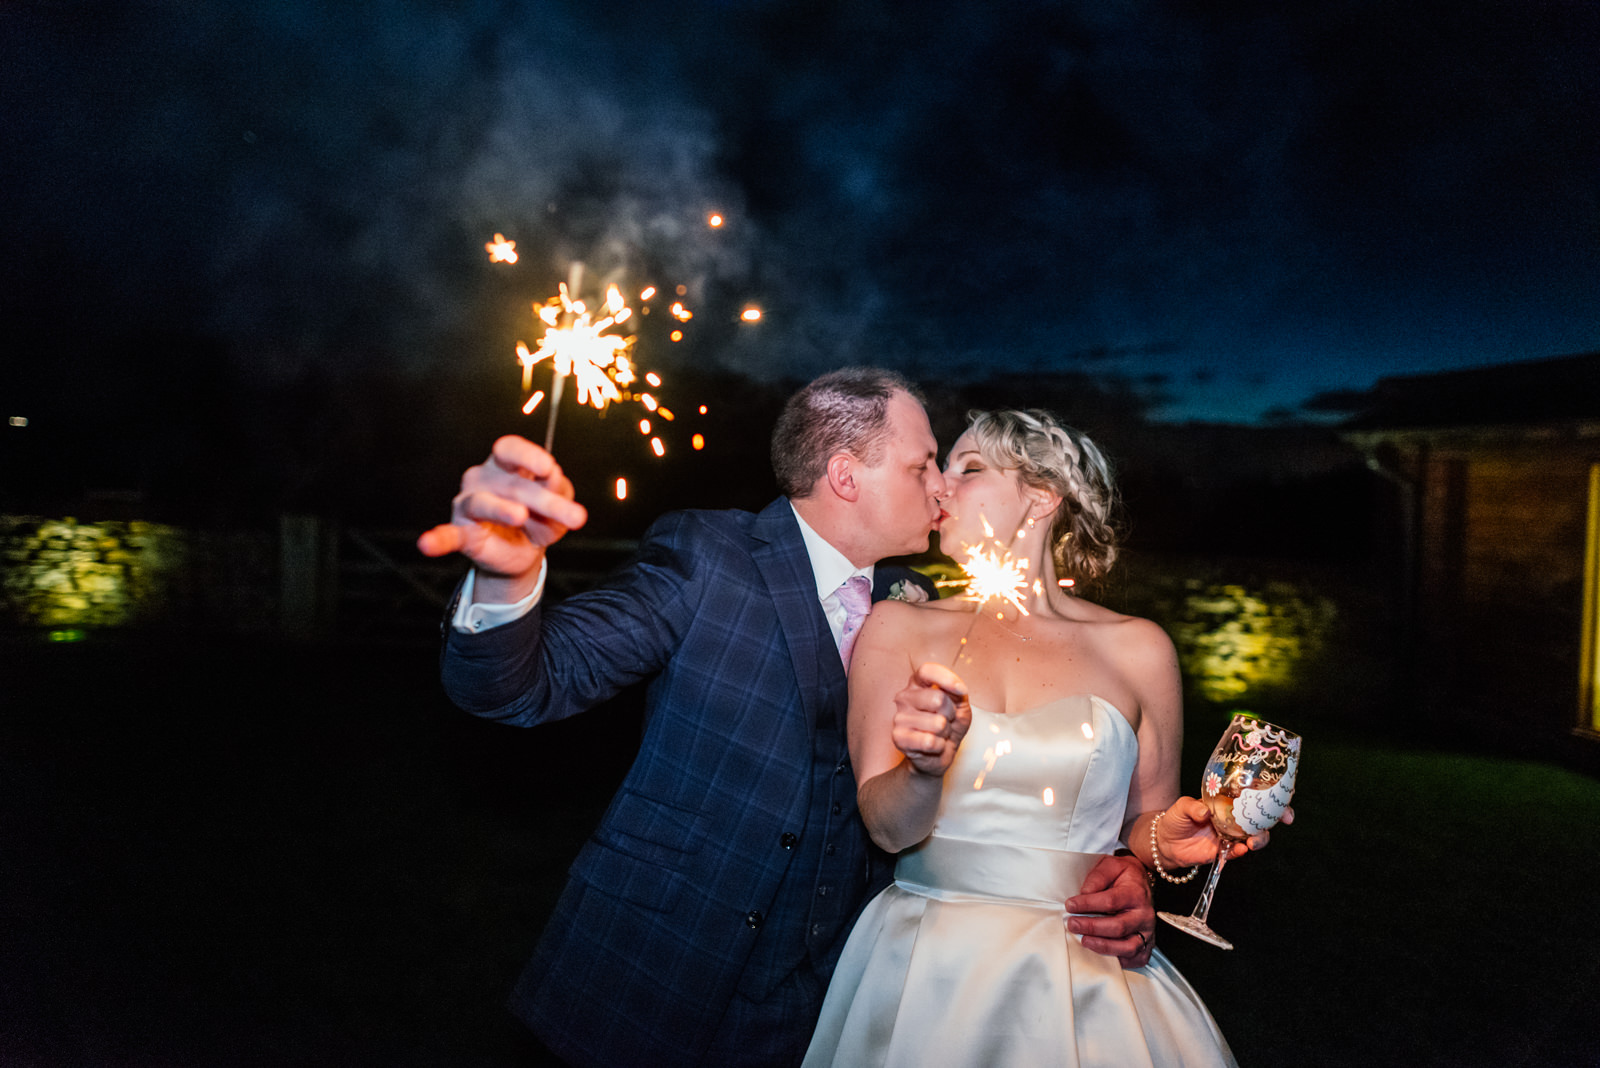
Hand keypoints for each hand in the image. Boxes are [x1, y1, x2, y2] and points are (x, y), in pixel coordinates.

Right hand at [416, 436, 587, 588]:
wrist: (524, 554)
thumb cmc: (539, 519)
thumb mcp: (558, 506)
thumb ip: (558, 492)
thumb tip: (554, 479)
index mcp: (507, 465)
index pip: (510, 449)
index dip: (527, 455)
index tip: (548, 468)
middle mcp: (484, 478)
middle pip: (513, 483)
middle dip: (546, 500)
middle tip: (577, 518)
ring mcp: (469, 504)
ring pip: (485, 503)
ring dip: (505, 510)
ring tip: (520, 515)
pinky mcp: (461, 532)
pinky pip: (448, 534)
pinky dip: (437, 539)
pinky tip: (427, 544)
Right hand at [890, 662, 970, 776]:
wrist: (938, 756)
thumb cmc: (949, 726)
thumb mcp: (960, 706)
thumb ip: (959, 693)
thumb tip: (959, 689)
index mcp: (917, 684)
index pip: (927, 671)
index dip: (946, 679)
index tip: (961, 691)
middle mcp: (904, 697)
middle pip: (937, 698)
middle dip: (950, 714)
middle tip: (946, 721)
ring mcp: (899, 717)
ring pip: (937, 723)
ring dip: (945, 732)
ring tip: (938, 734)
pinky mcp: (898, 737)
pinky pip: (930, 741)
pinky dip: (939, 746)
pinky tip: (931, 745)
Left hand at [1066, 853, 1154, 967]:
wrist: (1141, 883)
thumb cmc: (1123, 876)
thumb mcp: (1110, 865)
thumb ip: (1097, 878)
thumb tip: (1083, 894)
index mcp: (1136, 893)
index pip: (1111, 901)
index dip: (1088, 904)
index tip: (1070, 905)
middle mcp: (1144, 915)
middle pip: (1118, 927)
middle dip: (1092, 927)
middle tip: (1071, 924)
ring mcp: (1147, 932)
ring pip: (1127, 947)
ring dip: (1103, 946)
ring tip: (1083, 941)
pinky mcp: (1147, 946)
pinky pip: (1134, 959)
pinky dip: (1118, 960)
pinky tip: (1100, 953)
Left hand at [1158, 796, 1295, 865]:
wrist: (1165, 843)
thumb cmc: (1175, 819)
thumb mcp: (1181, 807)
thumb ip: (1192, 808)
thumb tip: (1204, 813)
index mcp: (1226, 802)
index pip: (1252, 795)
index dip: (1271, 793)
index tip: (1286, 792)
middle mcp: (1233, 818)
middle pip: (1261, 816)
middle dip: (1277, 816)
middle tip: (1285, 818)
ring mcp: (1230, 835)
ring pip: (1255, 835)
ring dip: (1260, 837)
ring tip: (1254, 840)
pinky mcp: (1223, 851)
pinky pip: (1238, 851)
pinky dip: (1242, 850)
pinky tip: (1242, 849)